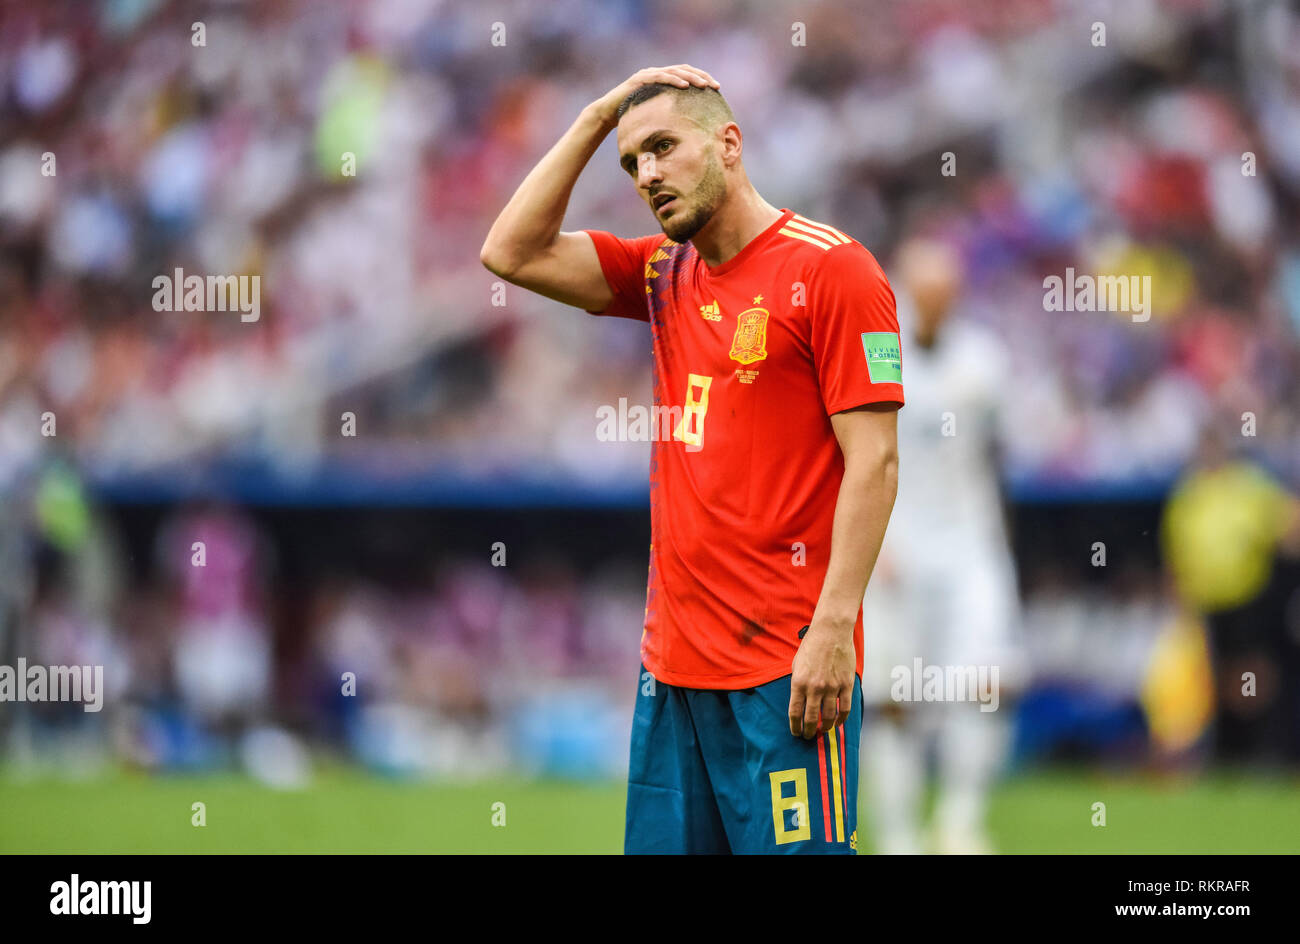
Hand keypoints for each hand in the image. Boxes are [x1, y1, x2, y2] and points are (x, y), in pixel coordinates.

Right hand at [589, 64, 719, 130]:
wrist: (608, 113)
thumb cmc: (632, 116)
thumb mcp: (655, 115)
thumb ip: (669, 114)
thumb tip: (688, 130)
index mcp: (662, 79)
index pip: (686, 74)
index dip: (702, 78)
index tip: (716, 88)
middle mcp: (657, 72)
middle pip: (684, 69)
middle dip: (702, 76)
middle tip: (715, 86)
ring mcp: (648, 74)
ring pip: (675, 71)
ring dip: (691, 77)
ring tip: (704, 85)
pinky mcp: (640, 79)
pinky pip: (660, 76)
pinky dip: (673, 80)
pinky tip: (684, 86)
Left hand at [788, 620, 854, 738]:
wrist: (831, 632)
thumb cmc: (811, 646)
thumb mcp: (796, 664)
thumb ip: (797, 683)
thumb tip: (800, 701)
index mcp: (799, 683)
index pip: (795, 712)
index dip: (795, 726)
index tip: (796, 733)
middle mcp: (814, 688)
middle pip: (811, 718)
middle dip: (809, 731)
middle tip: (808, 736)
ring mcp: (832, 687)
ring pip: (828, 716)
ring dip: (825, 728)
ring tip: (822, 731)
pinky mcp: (846, 685)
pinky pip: (844, 708)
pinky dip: (841, 719)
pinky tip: (837, 723)